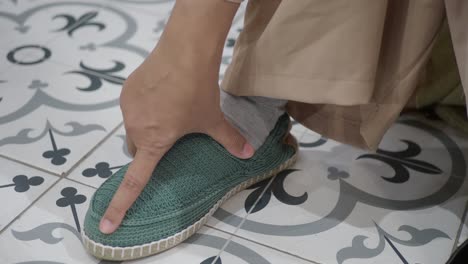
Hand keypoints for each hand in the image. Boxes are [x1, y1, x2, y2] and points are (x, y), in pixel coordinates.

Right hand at [99, 49, 253, 233]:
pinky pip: (132, 107)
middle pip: (137, 149)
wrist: (184, 52)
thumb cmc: (198, 91)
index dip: (120, 205)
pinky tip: (161, 95)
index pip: (135, 181)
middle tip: (169, 136)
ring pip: (133, 127)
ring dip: (146, 126)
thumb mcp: (213, 119)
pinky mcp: (126, 90)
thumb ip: (229, 139)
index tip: (106, 225)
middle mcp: (136, 128)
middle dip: (149, 149)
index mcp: (154, 142)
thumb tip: (248, 153)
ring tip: (168, 109)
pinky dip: (143, 108)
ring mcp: (128, 108)